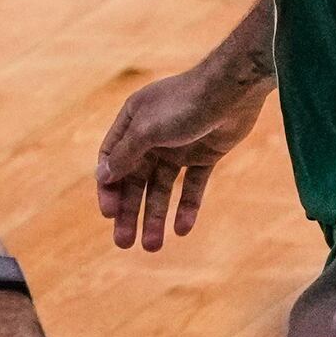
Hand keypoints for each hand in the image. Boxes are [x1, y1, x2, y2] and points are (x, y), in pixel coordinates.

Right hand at [94, 63, 267, 250]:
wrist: (233, 89)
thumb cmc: (185, 103)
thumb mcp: (147, 130)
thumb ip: (125, 154)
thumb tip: (102, 175)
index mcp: (133, 122)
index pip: (112, 160)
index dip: (109, 189)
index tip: (109, 214)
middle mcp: (153, 136)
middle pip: (136, 180)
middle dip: (130, 212)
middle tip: (124, 243)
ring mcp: (179, 146)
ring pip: (162, 189)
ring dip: (156, 217)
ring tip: (152, 247)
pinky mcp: (205, 154)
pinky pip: (192, 186)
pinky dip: (187, 207)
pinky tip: (182, 230)